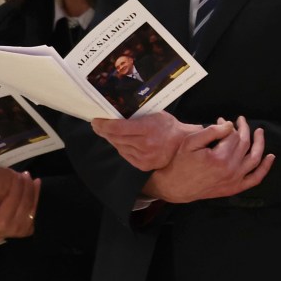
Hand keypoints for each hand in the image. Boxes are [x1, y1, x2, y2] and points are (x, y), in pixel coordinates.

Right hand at [0, 167, 39, 241]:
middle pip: (25, 201)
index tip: (17, 175)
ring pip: (32, 204)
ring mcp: (25, 227)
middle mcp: (16, 224)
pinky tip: (36, 185)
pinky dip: (37, 196)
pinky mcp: (30, 227)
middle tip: (25, 174)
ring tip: (30, 177)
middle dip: (26, 186)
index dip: (17, 187)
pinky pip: (36, 209)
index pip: (13, 200)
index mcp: (3, 220)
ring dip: (33, 189)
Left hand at [91, 111, 209, 170]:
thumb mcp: (155, 115)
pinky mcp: (143, 165)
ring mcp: (144, 156)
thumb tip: (115, 115)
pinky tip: (123, 142)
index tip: (96, 120)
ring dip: (112, 139)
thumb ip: (136, 116)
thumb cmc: (169, 127)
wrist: (184, 144)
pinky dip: (122, 148)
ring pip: (119, 146)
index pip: (117, 128)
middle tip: (98, 125)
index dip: (103, 124)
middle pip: (115, 138)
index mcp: (148, 129)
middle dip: (104, 131)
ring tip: (110, 133)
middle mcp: (145, 144)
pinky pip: (125, 155)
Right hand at [142, 117, 272, 202]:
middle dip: (244, 130)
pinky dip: (265, 168)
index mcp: (220, 158)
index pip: (233, 136)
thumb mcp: (190, 143)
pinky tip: (270, 157)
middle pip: (244, 144)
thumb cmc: (180, 163)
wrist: (176, 187)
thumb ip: (211, 132)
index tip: (222, 120)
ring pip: (254, 158)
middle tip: (241, 120)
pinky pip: (256, 178)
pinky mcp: (235, 188)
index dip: (229, 125)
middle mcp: (231, 169)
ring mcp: (235, 180)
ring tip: (259, 132)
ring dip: (259, 143)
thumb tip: (229, 124)